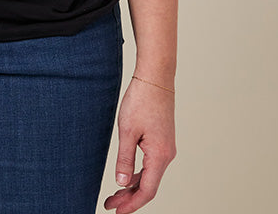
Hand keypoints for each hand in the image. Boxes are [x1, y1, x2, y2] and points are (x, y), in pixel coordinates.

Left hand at [103, 75, 175, 212]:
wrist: (156, 78)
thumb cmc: (142, 100)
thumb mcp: (127, 131)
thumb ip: (124, 158)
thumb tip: (121, 183)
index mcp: (160, 156)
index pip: (147, 190)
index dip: (131, 204)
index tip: (116, 212)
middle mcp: (166, 155)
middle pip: (148, 185)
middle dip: (129, 198)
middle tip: (110, 205)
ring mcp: (166, 148)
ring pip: (149, 175)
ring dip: (132, 186)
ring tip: (114, 194)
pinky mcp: (162, 140)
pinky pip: (151, 164)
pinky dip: (138, 173)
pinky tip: (126, 174)